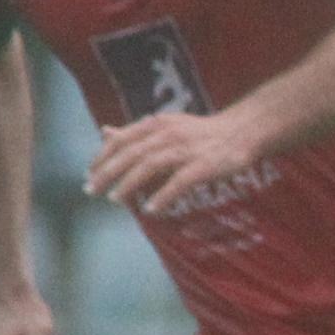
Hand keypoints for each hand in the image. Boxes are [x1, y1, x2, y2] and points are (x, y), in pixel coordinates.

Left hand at [88, 108, 268, 215]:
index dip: (103, 157)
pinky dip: (163, 196)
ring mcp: (187, 149)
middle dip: (108, 172)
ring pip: (151, 165)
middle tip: (91, 191)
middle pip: (132, 153)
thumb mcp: (166, 126)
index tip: (89, 174)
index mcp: (157, 124)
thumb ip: (136, 133)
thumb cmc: (202, 133)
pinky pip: (179, 182)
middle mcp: (169, 134)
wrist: (244, 130)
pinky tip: (151, 210)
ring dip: (129, 183)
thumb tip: (104, 132)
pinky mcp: (205, 165)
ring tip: (115, 199)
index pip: (123, 139)